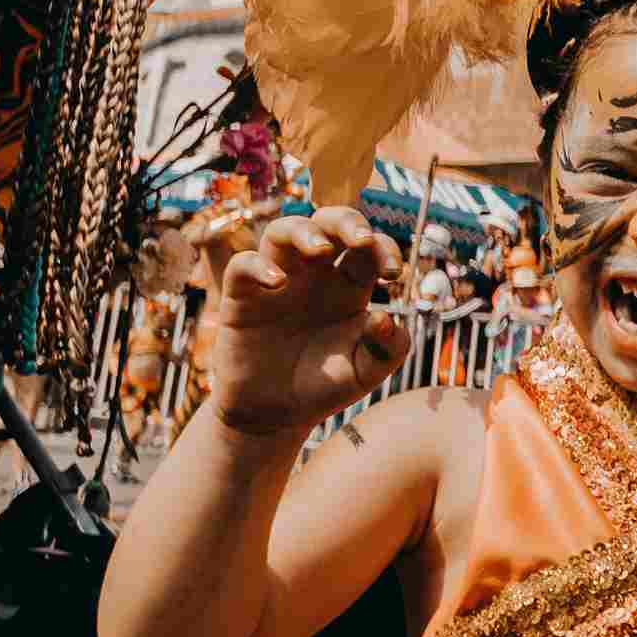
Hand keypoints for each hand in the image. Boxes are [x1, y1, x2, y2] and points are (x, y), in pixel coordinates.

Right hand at [204, 208, 408, 438]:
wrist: (277, 415)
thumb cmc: (325, 385)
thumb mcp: (367, 371)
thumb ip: (389, 348)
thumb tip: (386, 317)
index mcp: (349, 286)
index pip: (369, 248)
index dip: (385, 249)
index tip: (394, 273)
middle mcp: (314, 276)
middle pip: (328, 223)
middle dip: (346, 220)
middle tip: (361, 240)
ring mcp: (278, 282)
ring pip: (283, 231)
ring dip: (303, 230)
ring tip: (320, 249)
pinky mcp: (243, 298)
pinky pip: (243, 264)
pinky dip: (258, 265)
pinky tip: (278, 282)